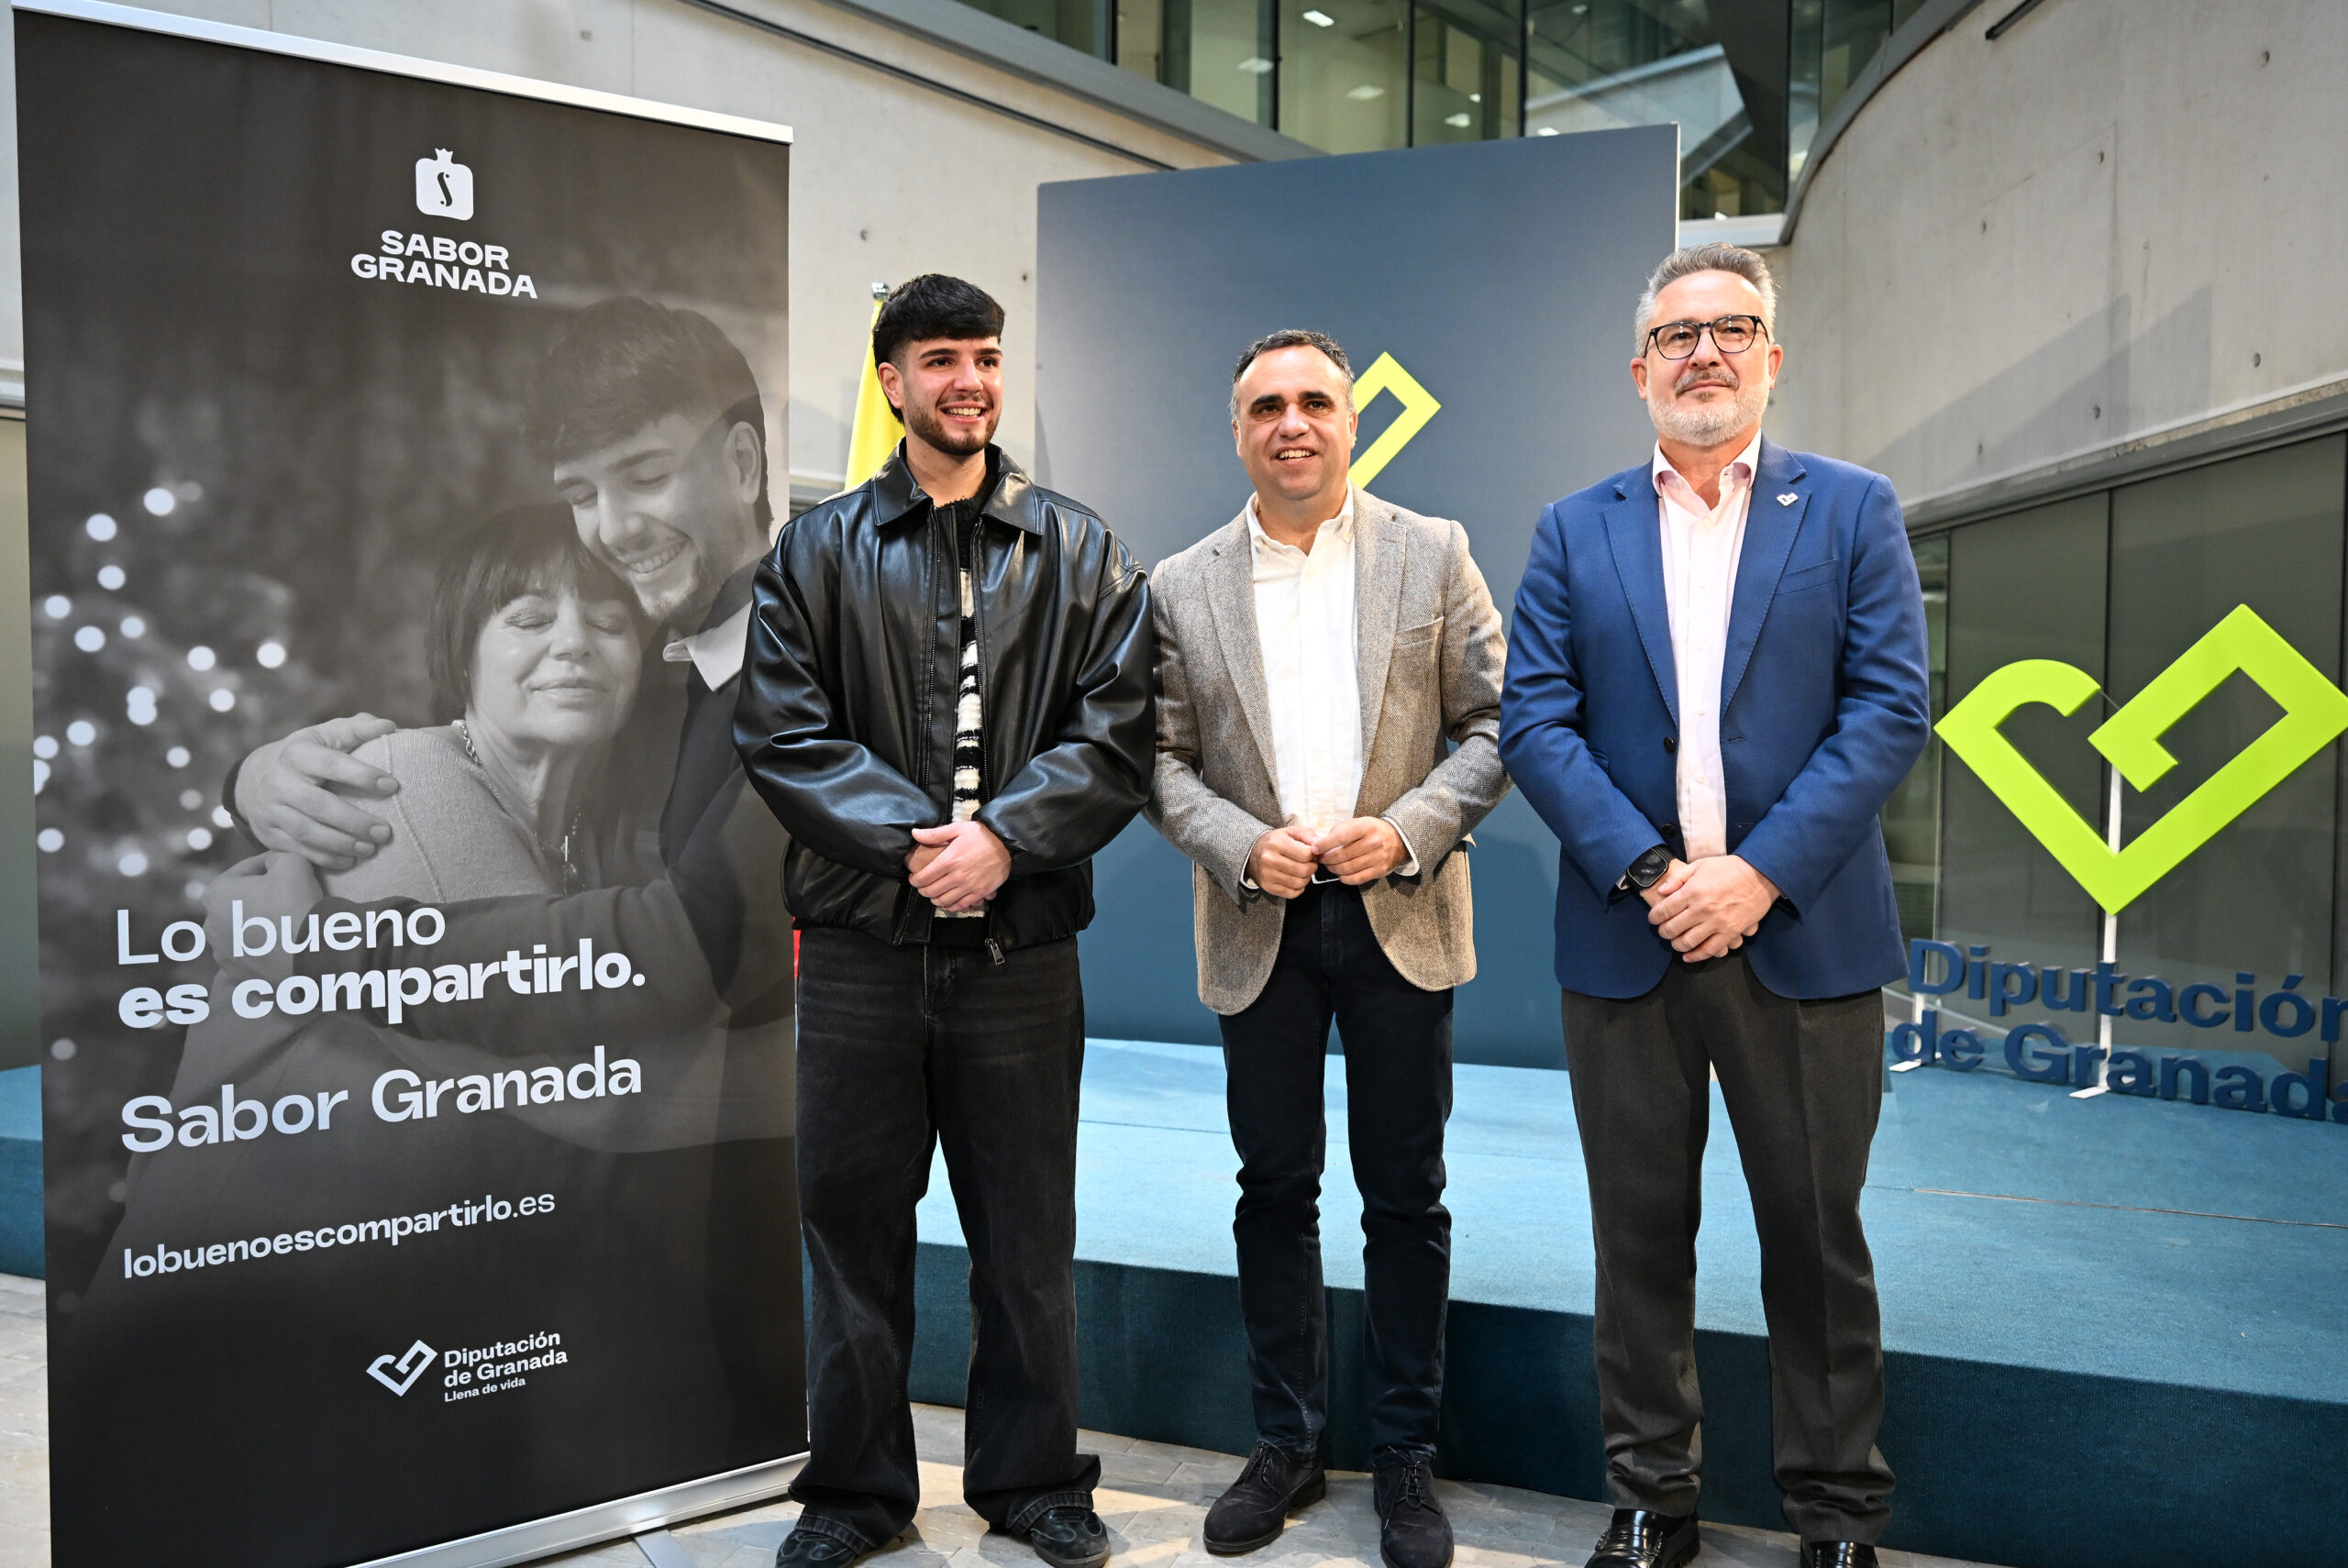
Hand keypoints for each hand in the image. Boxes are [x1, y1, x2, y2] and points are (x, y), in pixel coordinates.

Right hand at [233, 714, 399, 871]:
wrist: (252, 778)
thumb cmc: (305, 754)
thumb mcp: (325, 735)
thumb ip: (357, 729)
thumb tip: (389, 727)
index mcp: (297, 754)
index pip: (330, 763)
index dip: (361, 775)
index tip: (392, 785)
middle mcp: (279, 782)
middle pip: (317, 805)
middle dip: (353, 821)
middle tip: (385, 832)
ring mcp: (271, 810)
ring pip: (307, 832)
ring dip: (341, 844)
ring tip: (371, 849)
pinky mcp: (268, 834)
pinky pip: (297, 850)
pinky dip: (325, 858)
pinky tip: (349, 861)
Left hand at [908, 821, 1010, 912]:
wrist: (1006, 843)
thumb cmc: (982, 835)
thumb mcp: (957, 829)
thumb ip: (934, 834)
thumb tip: (914, 833)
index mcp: (949, 860)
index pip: (924, 877)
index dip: (915, 881)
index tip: (914, 879)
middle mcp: (957, 876)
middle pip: (932, 891)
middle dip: (923, 891)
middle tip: (923, 887)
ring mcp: (969, 886)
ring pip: (944, 901)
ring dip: (935, 899)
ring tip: (934, 894)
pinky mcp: (980, 892)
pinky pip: (961, 905)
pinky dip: (951, 906)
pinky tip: (948, 902)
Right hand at [1246, 826, 1318, 898]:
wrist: (1252, 853)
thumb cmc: (1276, 842)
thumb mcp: (1290, 832)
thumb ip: (1307, 835)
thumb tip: (1318, 844)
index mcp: (1277, 843)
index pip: (1306, 854)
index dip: (1314, 855)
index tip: (1311, 854)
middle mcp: (1270, 859)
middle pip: (1304, 870)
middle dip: (1312, 868)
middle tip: (1309, 864)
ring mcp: (1268, 875)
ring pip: (1299, 883)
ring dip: (1306, 878)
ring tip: (1302, 871)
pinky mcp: (1268, 887)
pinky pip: (1292, 893)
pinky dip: (1298, 888)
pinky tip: (1295, 880)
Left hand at [1312, 817, 1405, 884]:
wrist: (1398, 840)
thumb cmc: (1372, 830)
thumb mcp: (1358, 823)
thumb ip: (1338, 831)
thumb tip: (1318, 843)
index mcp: (1366, 827)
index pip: (1341, 837)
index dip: (1325, 844)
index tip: (1315, 848)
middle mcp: (1373, 843)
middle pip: (1342, 855)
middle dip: (1326, 859)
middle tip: (1321, 858)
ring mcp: (1377, 858)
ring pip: (1347, 869)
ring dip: (1333, 869)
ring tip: (1330, 865)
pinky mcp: (1379, 871)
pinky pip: (1356, 879)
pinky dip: (1344, 878)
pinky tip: (1341, 873)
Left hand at [1646, 854, 1778, 961]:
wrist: (1760, 875)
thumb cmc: (1730, 868)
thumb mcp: (1700, 865)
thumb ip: (1678, 878)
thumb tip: (1662, 891)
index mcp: (1692, 891)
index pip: (1663, 911)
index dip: (1654, 917)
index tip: (1654, 918)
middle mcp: (1701, 909)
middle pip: (1672, 929)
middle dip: (1663, 932)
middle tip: (1664, 931)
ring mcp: (1716, 923)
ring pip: (1687, 942)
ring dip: (1677, 945)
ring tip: (1675, 942)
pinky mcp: (1730, 933)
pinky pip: (1710, 950)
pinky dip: (1696, 956)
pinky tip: (1688, 956)